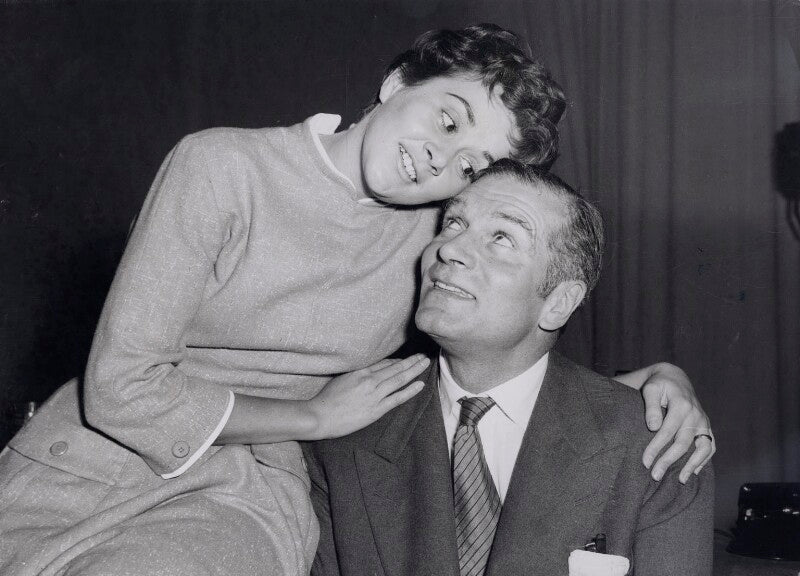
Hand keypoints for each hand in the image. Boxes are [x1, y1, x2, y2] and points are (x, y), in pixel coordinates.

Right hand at [309, 354, 429, 439]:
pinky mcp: (376, 409)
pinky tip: (420, 384)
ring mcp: (374, 394)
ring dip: (414, 370)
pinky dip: (410, 390)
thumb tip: (367, 371)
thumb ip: (356, 374)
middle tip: (423, 355)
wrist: (320, 416)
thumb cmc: (326, 399)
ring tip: (425, 363)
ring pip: (399, 379)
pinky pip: (397, 398)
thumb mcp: (341, 379)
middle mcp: (369, 380)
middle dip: (411, 361)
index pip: (384, 363)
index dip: (398, 361)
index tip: (407, 359)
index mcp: (360, 371)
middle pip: (395, 367)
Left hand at [640, 363, 714, 482]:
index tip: (645, 462)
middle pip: (683, 443)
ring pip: (703, 447)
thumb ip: (651, 407)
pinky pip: (711, 446)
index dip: (656, 448)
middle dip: (669, 461)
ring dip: (692, 465)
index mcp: (681, 405)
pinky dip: (704, 460)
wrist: (676, 379)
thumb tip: (653, 427)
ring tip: (680, 479)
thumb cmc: (660, 385)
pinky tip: (694, 472)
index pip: (667, 432)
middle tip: (655, 476)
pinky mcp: (707, 426)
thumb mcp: (651, 389)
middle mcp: (696, 415)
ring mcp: (704, 421)